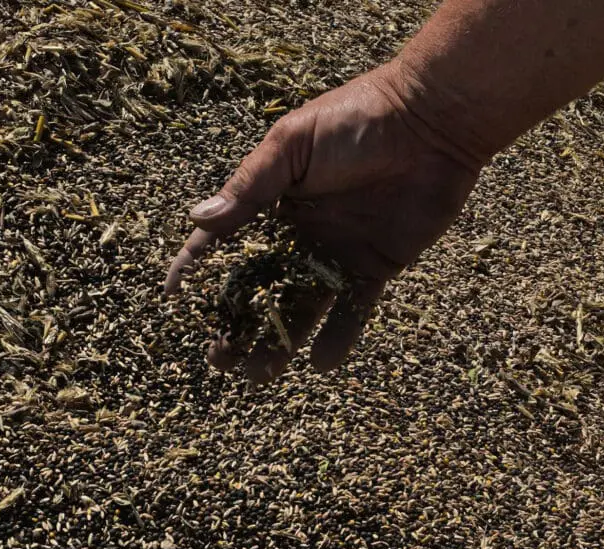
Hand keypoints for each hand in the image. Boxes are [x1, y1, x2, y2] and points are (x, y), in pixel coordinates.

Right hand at [165, 62, 480, 382]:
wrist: (431, 120)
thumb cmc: (355, 119)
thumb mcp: (292, 145)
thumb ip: (250, 186)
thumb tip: (197, 219)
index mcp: (271, 203)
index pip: (225, 241)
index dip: (196, 266)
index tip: (172, 295)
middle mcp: (299, 235)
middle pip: (260, 289)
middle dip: (237, 325)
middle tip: (219, 359)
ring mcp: (336, 254)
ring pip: (301, 309)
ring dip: (280, 342)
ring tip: (258, 374)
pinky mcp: (375, 267)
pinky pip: (353, 310)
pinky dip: (339, 337)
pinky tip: (321, 362)